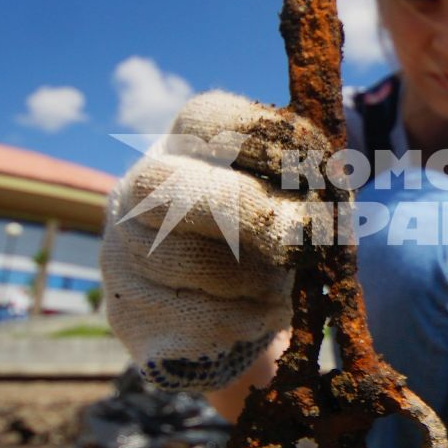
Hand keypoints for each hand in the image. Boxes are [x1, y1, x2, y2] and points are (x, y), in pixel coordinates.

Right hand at [100, 91, 334, 390]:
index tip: (315, 164)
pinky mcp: (129, 317)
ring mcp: (119, 256)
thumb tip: (328, 205)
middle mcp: (133, 196)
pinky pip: (189, 317)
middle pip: (168, 186)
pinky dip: (243, 319)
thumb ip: (305, 196)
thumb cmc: (262, 252)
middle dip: (246, 210)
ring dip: (249, 277)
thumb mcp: (287, 211)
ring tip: (281, 288)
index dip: (261, 134)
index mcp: (179, 151)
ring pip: (178, 259)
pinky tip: (264, 316)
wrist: (228, 329)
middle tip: (304, 234)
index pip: (204, 118)